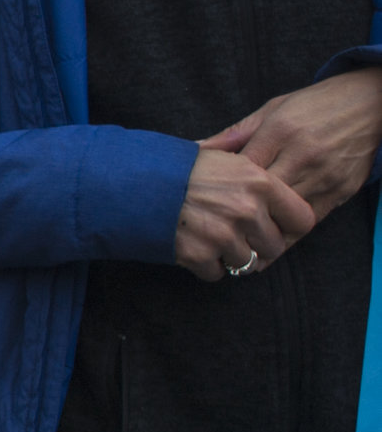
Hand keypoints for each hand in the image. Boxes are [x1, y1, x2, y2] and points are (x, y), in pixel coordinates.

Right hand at [171, 147, 313, 282]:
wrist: (131, 182)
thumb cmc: (177, 167)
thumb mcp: (222, 158)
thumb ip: (253, 174)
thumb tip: (278, 184)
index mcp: (260, 182)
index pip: (302, 219)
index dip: (288, 226)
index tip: (274, 226)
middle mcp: (247, 210)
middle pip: (274, 246)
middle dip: (256, 244)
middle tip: (234, 234)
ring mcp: (223, 235)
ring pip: (246, 262)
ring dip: (230, 256)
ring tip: (209, 238)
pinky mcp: (199, 255)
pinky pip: (216, 273)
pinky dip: (205, 265)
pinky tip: (192, 246)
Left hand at [205, 68, 381, 224]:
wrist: (373, 102)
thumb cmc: (315, 104)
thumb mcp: (272, 109)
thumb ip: (235, 133)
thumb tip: (195, 149)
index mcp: (280, 132)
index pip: (242, 170)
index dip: (222, 189)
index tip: (205, 202)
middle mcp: (302, 155)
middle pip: (262, 196)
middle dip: (239, 215)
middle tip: (216, 234)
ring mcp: (324, 175)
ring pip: (286, 214)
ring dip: (263, 230)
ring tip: (239, 246)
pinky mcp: (341, 190)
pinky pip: (310, 219)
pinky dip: (289, 231)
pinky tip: (271, 241)